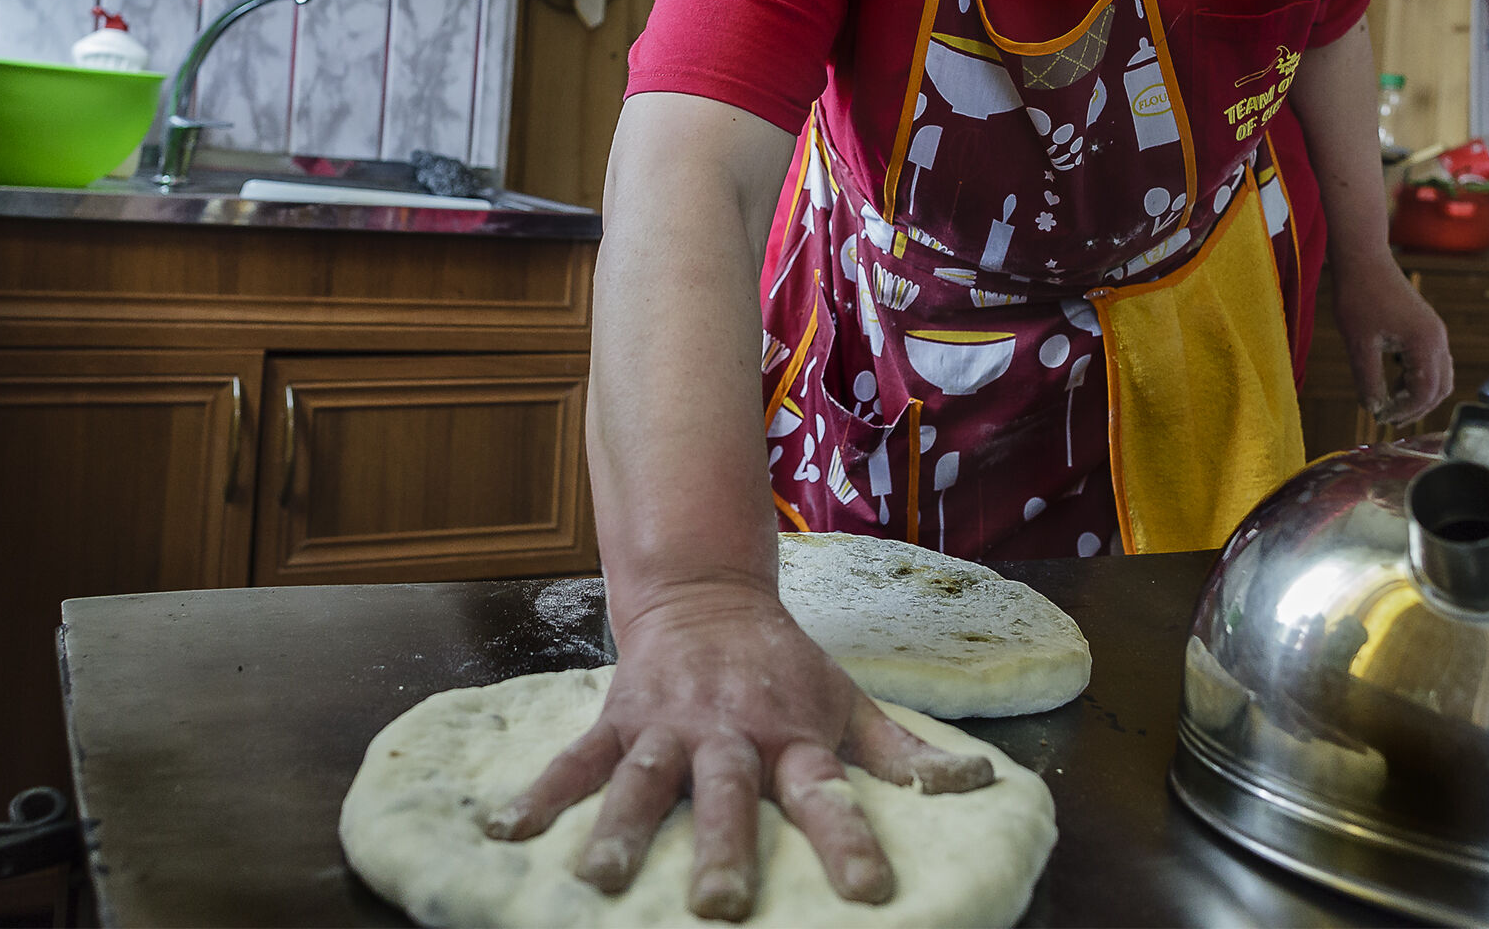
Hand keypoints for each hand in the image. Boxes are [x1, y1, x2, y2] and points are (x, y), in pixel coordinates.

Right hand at [484, 579, 994, 920]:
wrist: (705, 591)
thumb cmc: (784, 664)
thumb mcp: (848, 699)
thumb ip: (906, 752)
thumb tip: (981, 784)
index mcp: (790, 736)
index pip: (826, 796)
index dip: (848, 841)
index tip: (868, 891)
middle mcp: (729, 734)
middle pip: (727, 795)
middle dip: (723, 848)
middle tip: (721, 906)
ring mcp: (666, 725)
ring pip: (644, 780)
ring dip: (624, 829)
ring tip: (600, 879)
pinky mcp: (618, 717)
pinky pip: (577, 759)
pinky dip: (543, 794)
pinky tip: (507, 830)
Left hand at [1332, 251, 1452, 425]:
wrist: (1364, 259)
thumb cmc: (1359, 296)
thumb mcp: (1359, 344)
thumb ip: (1368, 380)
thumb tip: (1372, 409)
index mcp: (1425, 343)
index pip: (1426, 392)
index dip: (1406, 410)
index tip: (1381, 417)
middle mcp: (1438, 339)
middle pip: (1441, 388)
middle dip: (1417, 408)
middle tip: (1388, 418)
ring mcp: (1435, 332)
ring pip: (1440, 376)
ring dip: (1420, 394)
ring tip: (1391, 404)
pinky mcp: (1427, 328)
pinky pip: (1433, 362)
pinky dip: (1418, 378)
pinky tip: (1394, 381)